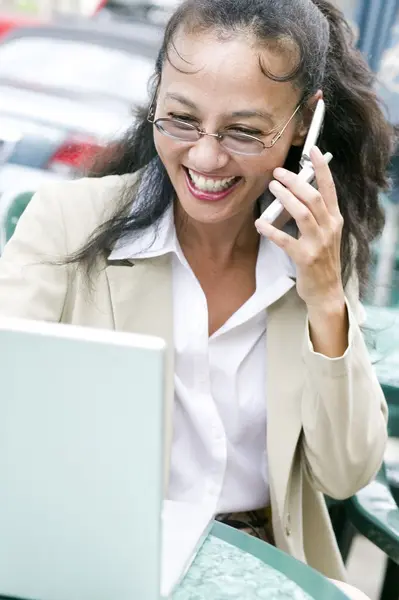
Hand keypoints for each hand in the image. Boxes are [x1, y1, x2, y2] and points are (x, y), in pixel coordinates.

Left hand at [255, 146, 344, 311]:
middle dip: (295, 182)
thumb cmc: (322, 260)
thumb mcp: (326, 234)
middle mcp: (330, 228)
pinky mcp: (305, 258)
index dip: (321, 168)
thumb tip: (296, 191)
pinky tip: (259, 223)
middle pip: (313, 197)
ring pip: (303, 214)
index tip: (312, 151)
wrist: (327, 290)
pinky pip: (285, 240)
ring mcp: (318, 244)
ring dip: (285, 198)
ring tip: (272, 188)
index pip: (329, 189)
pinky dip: (271, 230)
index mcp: (335, 219)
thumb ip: (317, 214)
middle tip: (278, 172)